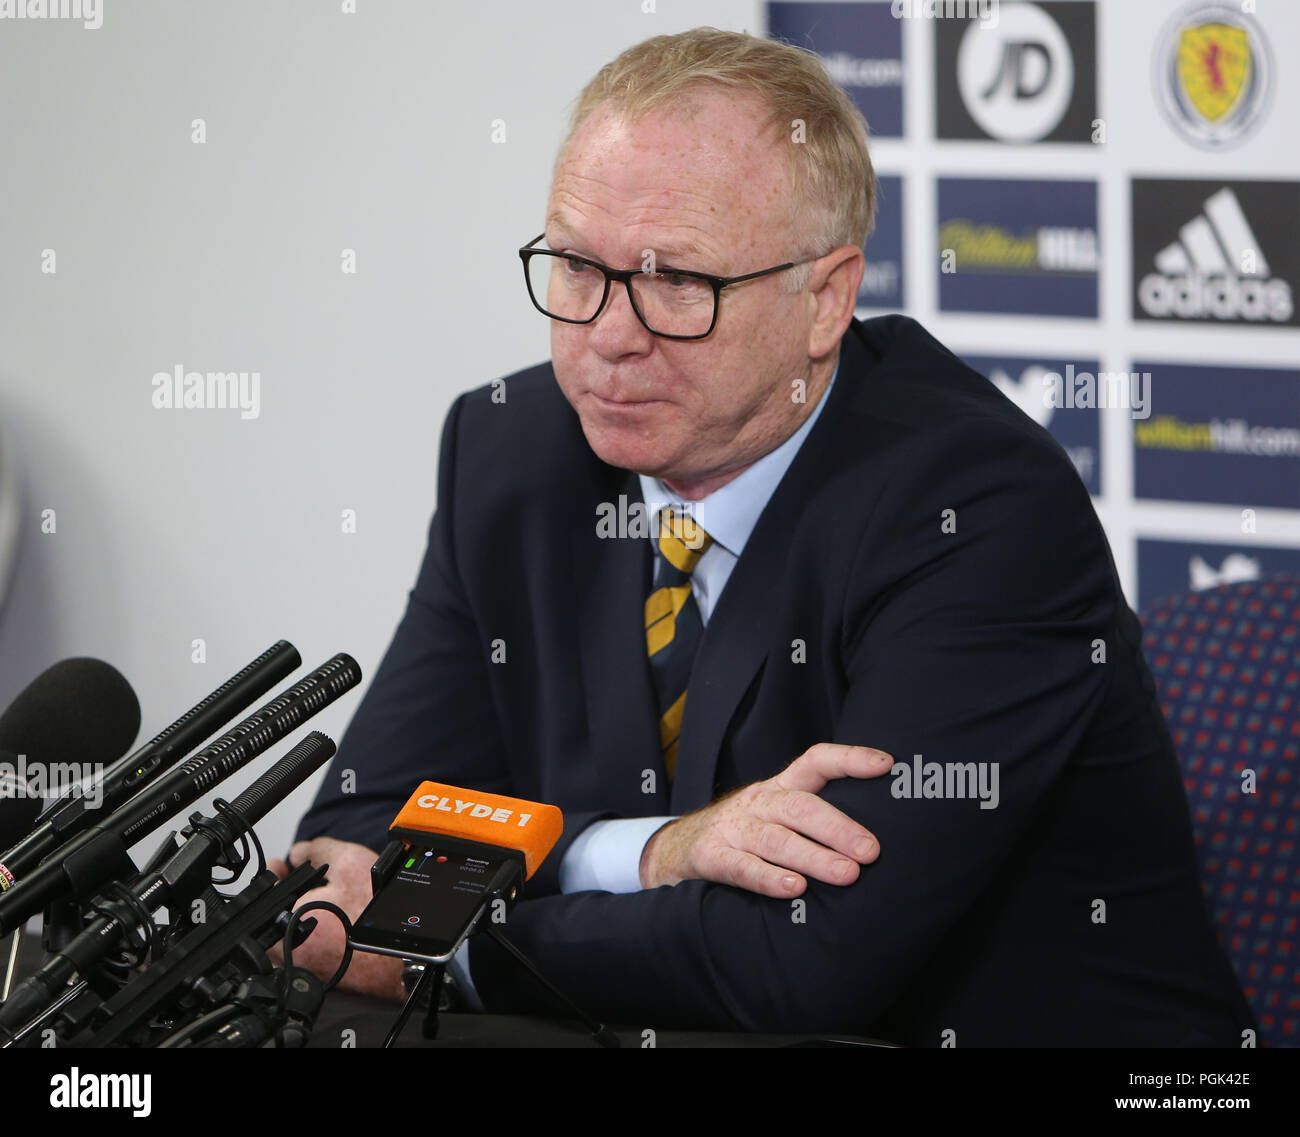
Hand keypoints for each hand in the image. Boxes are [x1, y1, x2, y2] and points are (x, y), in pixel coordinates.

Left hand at [268, 836, 405, 1002]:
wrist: (400, 961)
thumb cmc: (374, 918)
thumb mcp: (349, 862)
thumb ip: (317, 849)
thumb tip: (297, 852)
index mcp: (286, 921)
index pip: (267, 890)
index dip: (277, 871)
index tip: (283, 864)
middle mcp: (287, 949)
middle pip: (280, 911)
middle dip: (296, 892)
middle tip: (319, 882)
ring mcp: (301, 965)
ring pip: (296, 928)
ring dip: (310, 911)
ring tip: (337, 902)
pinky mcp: (318, 974)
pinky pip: (311, 945)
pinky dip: (323, 932)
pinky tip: (344, 922)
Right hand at [638, 743, 891, 896]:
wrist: (675, 848)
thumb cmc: (745, 834)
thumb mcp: (776, 815)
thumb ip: (815, 819)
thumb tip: (879, 839)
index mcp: (779, 787)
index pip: (815, 761)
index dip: (849, 759)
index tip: (885, 765)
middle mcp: (758, 802)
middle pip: (800, 806)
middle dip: (838, 828)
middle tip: (870, 851)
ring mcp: (732, 828)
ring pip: (776, 839)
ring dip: (813, 856)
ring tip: (846, 874)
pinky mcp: (710, 856)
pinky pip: (741, 867)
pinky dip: (768, 878)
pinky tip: (794, 889)